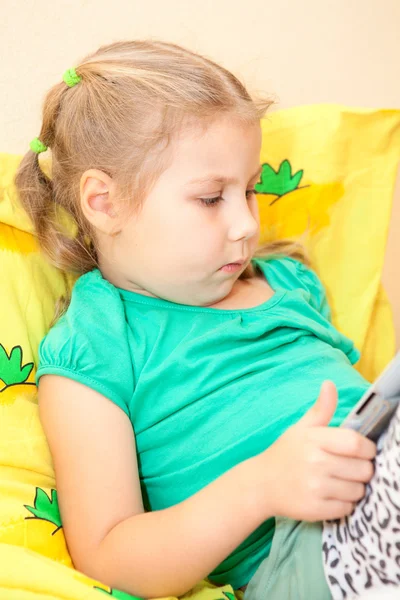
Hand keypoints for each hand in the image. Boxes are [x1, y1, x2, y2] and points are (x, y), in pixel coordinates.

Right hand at [255, 381, 376, 521]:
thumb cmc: (285, 453)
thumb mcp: (301, 428)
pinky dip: (344, 504)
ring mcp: (315, 488)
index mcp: (314, 440)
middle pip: (363, 469)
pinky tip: (332, 495)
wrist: (260, 484)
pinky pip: (347, 509)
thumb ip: (321, 408)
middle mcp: (316, 463)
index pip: (357, 444)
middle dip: (362, 469)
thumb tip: (330, 384)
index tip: (363, 451)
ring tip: (340, 481)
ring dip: (354, 488)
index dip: (368, 449)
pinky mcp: (315, 510)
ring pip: (358, 491)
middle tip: (350, 468)